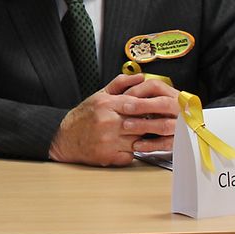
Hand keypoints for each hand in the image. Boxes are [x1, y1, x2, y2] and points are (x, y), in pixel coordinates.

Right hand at [48, 74, 179, 165]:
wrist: (64, 138)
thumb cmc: (83, 117)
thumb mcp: (99, 95)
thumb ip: (120, 84)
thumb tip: (140, 76)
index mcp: (106, 105)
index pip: (136, 104)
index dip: (152, 107)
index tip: (164, 108)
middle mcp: (107, 123)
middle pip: (141, 124)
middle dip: (157, 125)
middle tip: (170, 124)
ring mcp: (108, 141)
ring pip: (139, 141)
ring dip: (148, 139)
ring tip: (155, 135)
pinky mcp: (109, 157)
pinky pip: (131, 155)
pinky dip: (135, 151)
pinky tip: (136, 147)